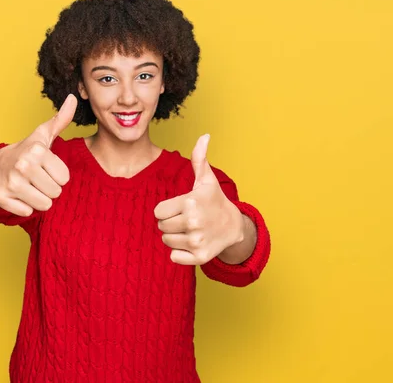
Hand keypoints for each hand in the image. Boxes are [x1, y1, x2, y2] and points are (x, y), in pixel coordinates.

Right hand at [0, 94, 77, 215]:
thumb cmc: (27, 152)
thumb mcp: (44, 135)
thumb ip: (61, 119)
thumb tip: (74, 98)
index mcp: (37, 150)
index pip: (64, 178)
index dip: (58, 176)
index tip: (46, 168)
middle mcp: (23, 165)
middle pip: (56, 192)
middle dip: (49, 188)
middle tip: (37, 179)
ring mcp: (11, 182)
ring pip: (44, 205)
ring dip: (39, 199)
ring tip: (30, 187)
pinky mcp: (1, 197)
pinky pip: (27, 212)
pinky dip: (25, 207)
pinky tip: (19, 195)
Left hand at [154, 134, 244, 264]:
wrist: (234, 226)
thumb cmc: (214, 200)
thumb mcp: (206, 179)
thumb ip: (199, 158)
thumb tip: (204, 135)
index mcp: (190, 202)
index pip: (158, 212)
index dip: (166, 209)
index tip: (180, 207)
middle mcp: (193, 222)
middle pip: (161, 226)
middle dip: (170, 222)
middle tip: (186, 219)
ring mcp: (196, 241)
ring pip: (166, 241)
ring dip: (174, 236)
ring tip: (189, 230)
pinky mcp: (199, 257)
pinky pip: (173, 257)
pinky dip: (179, 253)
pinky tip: (191, 243)